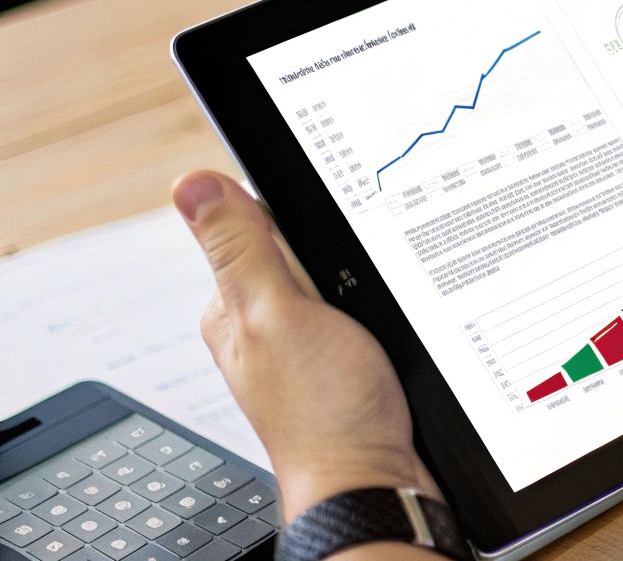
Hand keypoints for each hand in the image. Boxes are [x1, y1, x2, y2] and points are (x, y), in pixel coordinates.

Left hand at [172, 172, 436, 521]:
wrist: (373, 483)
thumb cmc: (323, 415)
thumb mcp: (278, 316)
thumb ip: (240, 251)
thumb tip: (191, 183)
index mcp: (232, 306)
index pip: (256, 224)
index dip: (296, 217)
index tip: (325, 243)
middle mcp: (263, 322)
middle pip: (302, 249)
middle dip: (336, 252)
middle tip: (354, 291)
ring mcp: (303, 343)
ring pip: (337, 278)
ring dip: (364, 281)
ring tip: (374, 315)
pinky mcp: (341, 359)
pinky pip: (358, 308)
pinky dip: (379, 308)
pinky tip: (388, 328)